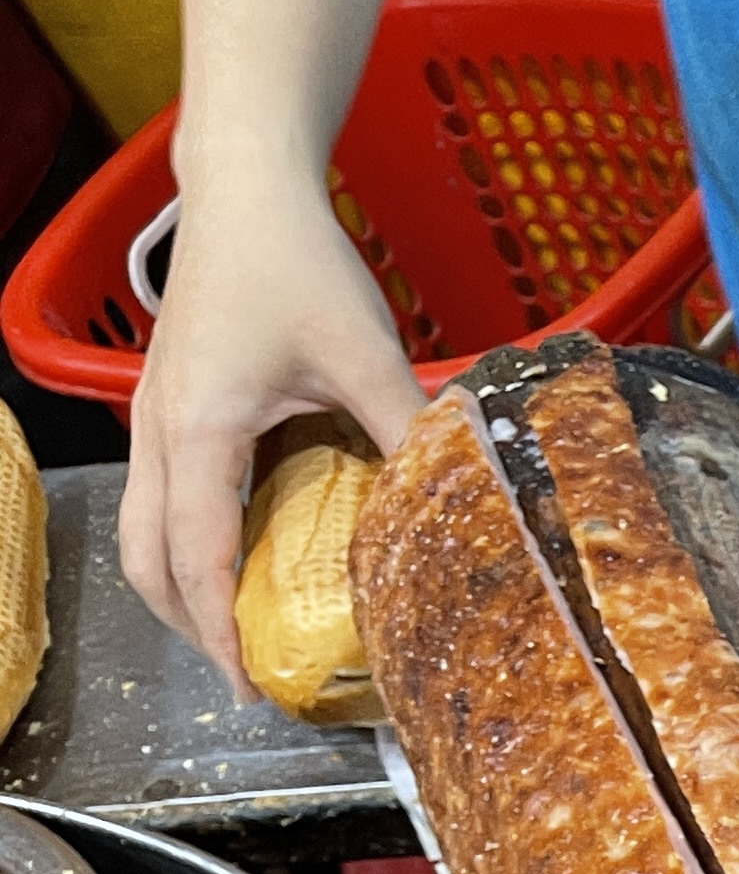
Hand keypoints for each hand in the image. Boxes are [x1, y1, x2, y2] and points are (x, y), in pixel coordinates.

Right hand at [115, 178, 425, 694]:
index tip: (251, 683)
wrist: (246, 189)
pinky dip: (192, 541)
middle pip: (145, 557)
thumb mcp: (366, 353)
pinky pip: (164, 494)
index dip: (219, 630)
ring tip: (243, 629)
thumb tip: (460, 498)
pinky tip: (248, 557)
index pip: (195, 555)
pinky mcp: (172, 404)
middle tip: (249, 670)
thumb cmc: (296, 262)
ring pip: (143, 527)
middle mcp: (161, 430)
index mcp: (199, 430)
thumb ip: (408, 429)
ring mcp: (157, 417)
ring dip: (183, 586)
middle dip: (189, 624)